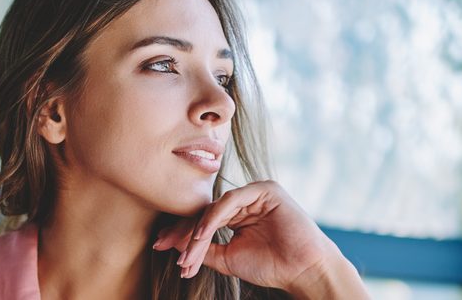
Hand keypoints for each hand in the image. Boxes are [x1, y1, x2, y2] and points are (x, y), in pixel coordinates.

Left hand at [152, 180, 368, 298]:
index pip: (203, 220)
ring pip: (215, 208)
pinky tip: (202, 236)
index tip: (160, 245)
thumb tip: (171, 244)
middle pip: (205, 211)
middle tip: (162, 244)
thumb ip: (203, 249)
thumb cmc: (270, 266)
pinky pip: (231, 200)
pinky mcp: (265, 189)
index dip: (181, 233)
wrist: (301, 271)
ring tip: (186, 251)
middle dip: (183, 231)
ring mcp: (255, 193)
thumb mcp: (227, 258)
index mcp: (237, 214)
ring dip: (197, 231)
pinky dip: (213, 219)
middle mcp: (245, 201)